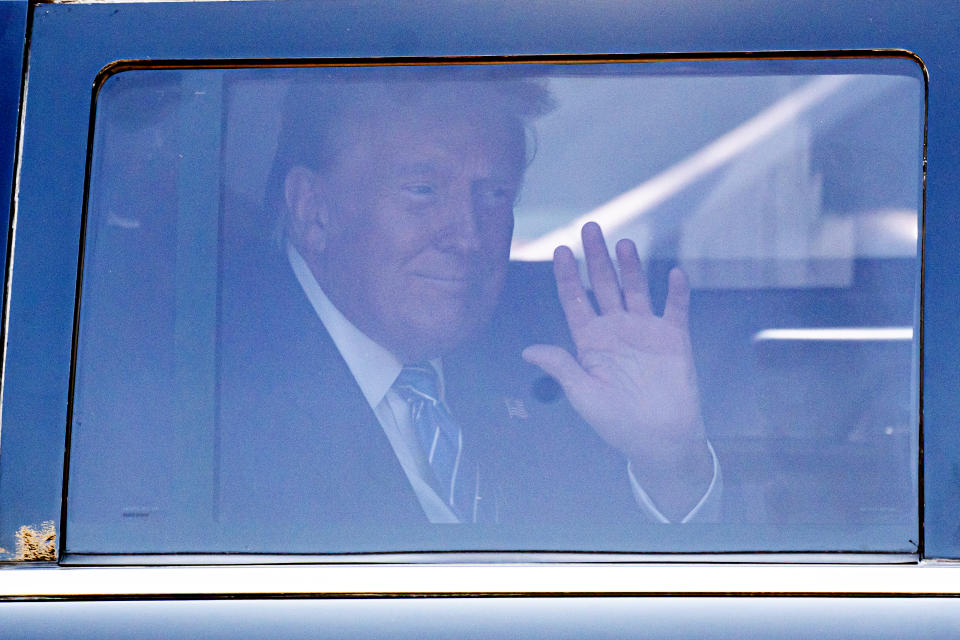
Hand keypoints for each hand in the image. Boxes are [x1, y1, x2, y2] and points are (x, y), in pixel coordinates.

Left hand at [522, 222, 712, 517]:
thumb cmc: (616, 422)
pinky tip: (674, 274)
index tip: (560, 251)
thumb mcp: (582, 394)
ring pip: (636, 289)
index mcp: (590, 342)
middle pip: (604, 285)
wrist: (658, 439)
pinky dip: (676, 291)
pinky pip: (675, 308)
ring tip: (623, 243)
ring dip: (631, 266)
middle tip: (590, 228)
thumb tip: (528, 350)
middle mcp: (616, 330)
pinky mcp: (674, 338)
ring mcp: (645, 331)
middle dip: (596, 257)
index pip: (576, 301)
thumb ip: (561, 366)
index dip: (568, 276)